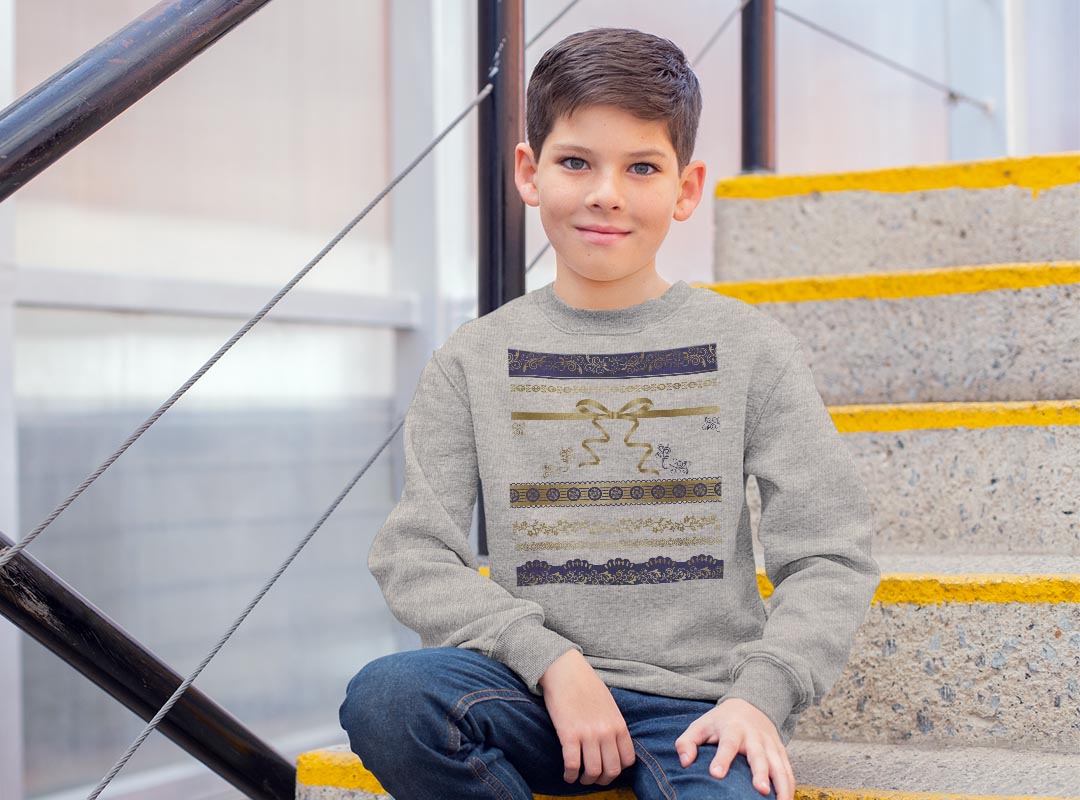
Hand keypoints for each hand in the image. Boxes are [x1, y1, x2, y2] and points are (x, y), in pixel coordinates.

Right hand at [538, 649, 635, 785]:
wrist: (565, 670)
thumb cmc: (585, 684)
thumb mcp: (609, 704)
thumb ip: (613, 724)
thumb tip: (612, 744)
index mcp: (619, 724)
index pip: (628, 760)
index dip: (618, 770)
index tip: (607, 770)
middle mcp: (606, 732)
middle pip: (611, 770)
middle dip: (602, 780)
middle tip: (593, 779)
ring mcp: (588, 734)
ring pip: (593, 772)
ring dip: (585, 780)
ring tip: (579, 777)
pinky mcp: (569, 735)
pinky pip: (572, 765)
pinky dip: (570, 775)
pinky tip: (567, 775)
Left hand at [674, 698, 794, 799]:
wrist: (751, 704)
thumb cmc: (721, 722)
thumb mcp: (701, 725)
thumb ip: (687, 742)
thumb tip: (685, 762)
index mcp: (732, 728)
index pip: (727, 743)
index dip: (722, 759)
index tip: (716, 774)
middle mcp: (754, 737)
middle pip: (758, 756)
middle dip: (760, 773)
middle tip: (759, 790)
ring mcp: (770, 745)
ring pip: (779, 765)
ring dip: (782, 785)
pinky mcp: (781, 752)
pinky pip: (788, 771)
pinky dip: (790, 787)